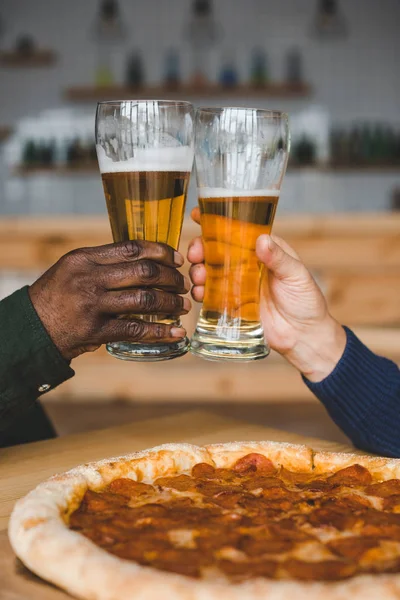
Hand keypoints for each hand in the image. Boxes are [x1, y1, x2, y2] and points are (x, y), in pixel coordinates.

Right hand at [29, 240, 189, 360]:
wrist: (32, 327)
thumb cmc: (57, 295)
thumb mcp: (73, 268)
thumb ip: (103, 262)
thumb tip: (145, 259)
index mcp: (85, 258)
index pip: (132, 248)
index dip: (161, 252)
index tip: (177, 259)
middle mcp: (89, 278)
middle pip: (144, 272)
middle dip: (171, 278)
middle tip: (184, 284)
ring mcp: (93, 305)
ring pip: (145, 299)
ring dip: (170, 303)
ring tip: (182, 306)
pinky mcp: (96, 330)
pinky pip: (136, 329)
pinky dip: (160, 332)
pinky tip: (175, 333)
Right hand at [188, 207, 345, 381]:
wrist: (304, 337)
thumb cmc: (307, 302)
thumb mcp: (297, 276)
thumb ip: (279, 259)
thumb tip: (261, 240)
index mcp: (262, 250)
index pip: (237, 230)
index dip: (216, 221)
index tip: (199, 215)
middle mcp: (245, 265)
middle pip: (215, 250)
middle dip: (200, 248)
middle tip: (195, 254)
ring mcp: (236, 285)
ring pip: (208, 271)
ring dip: (198, 270)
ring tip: (199, 276)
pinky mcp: (230, 305)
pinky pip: (210, 296)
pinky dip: (200, 292)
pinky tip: (199, 293)